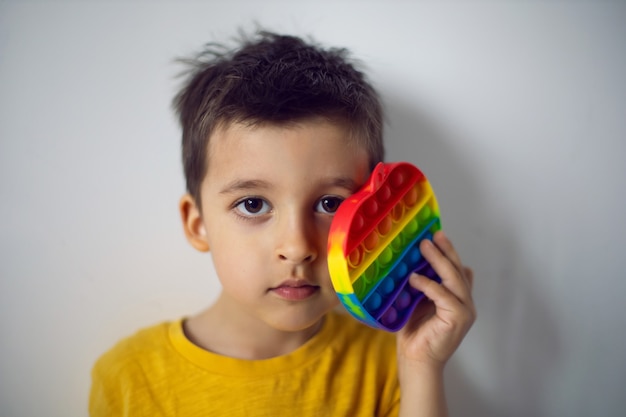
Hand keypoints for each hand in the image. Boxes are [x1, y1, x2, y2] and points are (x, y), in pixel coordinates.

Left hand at [397, 230, 475, 370]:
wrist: (416, 359)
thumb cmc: (415, 332)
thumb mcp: (417, 301)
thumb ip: (423, 285)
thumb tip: (417, 264)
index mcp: (458, 298)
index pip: (456, 269)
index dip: (449, 252)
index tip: (438, 235)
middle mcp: (465, 303)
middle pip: (457, 270)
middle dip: (446, 250)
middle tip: (434, 234)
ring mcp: (465, 311)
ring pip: (453, 278)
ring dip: (438, 260)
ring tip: (425, 246)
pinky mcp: (458, 318)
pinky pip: (443, 295)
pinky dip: (428, 284)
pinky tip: (414, 278)